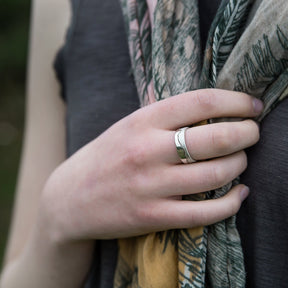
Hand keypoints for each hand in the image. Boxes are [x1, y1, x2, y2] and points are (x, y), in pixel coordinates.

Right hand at [41, 89, 261, 242]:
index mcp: (142, 122)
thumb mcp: (127, 126)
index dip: (235, 101)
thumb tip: (206, 104)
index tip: (252, 105)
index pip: (201, 101)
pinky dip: (232, 203)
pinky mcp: (153, 217)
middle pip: (217, 138)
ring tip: (241, 160)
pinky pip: (206, 212)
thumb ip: (162, 114)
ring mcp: (150, 186)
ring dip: (240, 164)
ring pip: (216, 174)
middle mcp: (147, 151)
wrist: (70, 199)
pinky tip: (239, 194)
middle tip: (253, 132)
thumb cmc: (104, 157)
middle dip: (247, 133)